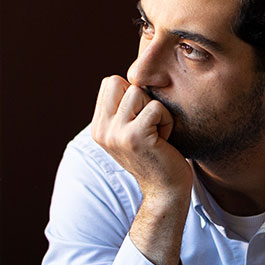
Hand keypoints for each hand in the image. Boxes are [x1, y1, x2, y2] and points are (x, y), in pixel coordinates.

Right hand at [90, 75, 191, 201]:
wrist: (166, 190)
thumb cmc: (157, 155)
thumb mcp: (132, 131)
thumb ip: (124, 108)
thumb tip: (133, 74)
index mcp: (99, 127)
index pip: (110, 82)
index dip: (132, 93)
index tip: (141, 119)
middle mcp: (102, 130)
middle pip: (119, 82)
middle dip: (141, 97)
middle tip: (149, 123)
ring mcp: (115, 134)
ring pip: (137, 92)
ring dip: (155, 110)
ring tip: (157, 132)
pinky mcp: (134, 137)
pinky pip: (155, 107)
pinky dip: (166, 121)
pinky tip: (164, 140)